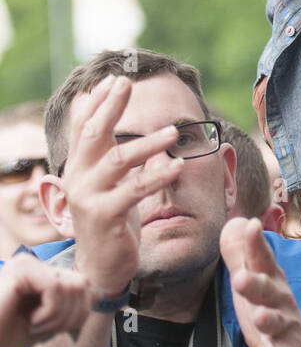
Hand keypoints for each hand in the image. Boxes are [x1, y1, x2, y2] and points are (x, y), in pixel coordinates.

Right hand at [0, 254, 94, 346]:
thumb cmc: (2, 337)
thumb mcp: (46, 325)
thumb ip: (70, 309)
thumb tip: (97, 292)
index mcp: (38, 276)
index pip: (83, 287)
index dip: (78, 314)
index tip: (52, 330)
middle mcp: (33, 264)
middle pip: (84, 285)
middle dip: (71, 316)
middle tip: (40, 329)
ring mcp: (27, 264)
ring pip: (75, 287)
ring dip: (57, 318)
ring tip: (32, 325)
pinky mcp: (22, 269)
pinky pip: (57, 289)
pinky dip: (50, 313)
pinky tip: (30, 321)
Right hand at [54, 76, 182, 296]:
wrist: (102, 267)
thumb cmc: (110, 220)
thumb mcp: (106, 182)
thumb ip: (106, 152)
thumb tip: (104, 111)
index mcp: (79, 167)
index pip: (83, 126)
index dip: (98, 101)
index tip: (116, 79)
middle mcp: (78, 178)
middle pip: (94, 134)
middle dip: (110, 106)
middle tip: (128, 83)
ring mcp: (88, 197)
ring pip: (118, 160)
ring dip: (148, 144)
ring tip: (173, 132)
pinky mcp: (105, 216)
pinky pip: (134, 190)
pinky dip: (157, 176)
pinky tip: (176, 167)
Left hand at [220, 217, 300, 346]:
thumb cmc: (270, 309)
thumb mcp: (255, 281)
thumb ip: (240, 254)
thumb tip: (233, 224)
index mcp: (269, 280)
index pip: (261, 259)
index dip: (255, 243)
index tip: (250, 225)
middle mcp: (280, 301)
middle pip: (267, 289)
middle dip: (255, 283)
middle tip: (239, 278)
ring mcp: (285, 328)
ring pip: (276, 322)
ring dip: (268, 320)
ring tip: (259, 317)